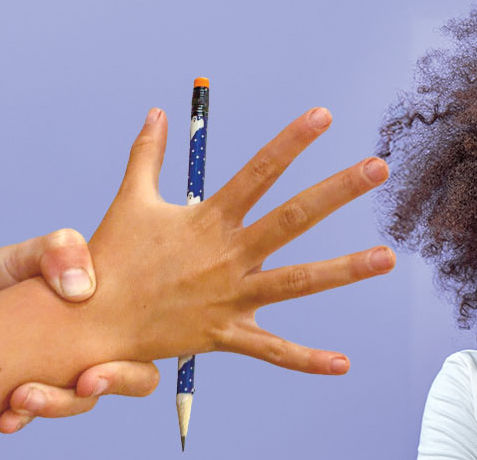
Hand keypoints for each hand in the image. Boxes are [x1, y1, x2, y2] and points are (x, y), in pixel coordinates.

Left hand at [0, 231, 159, 433]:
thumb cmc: (7, 268)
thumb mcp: (39, 250)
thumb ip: (63, 251)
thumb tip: (83, 288)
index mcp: (116, 315)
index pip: (147, 349)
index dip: (131, 372)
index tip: (92, 376)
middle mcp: (99, 346)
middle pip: (128, 381)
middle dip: (107, 388)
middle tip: (79, 385)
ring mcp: (66, 370)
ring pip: (81, 401)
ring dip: (57, 406)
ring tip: (20, 398)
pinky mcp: (34, 387)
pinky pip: (39, 412)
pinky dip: (25, 417)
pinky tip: (6, 415)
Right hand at [84, 107, 394, 372]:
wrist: (88, 320)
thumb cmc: (114, 258)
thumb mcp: (132, 199)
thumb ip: (148, 154)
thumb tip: (158, 113)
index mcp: (209, 219)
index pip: (258, 171)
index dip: (291, 142)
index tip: (324, 116)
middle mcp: (228, 255)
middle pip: (292, 217)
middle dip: (337, 191)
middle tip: (379, 168)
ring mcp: (231, 296)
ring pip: (298, 282)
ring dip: (345, 270)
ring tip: (388, 258)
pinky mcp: (226, 334)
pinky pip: (272, 350)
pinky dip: (307, 360)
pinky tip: (343, 363)